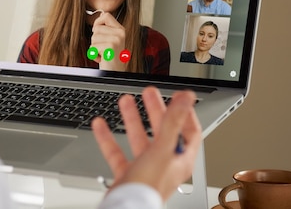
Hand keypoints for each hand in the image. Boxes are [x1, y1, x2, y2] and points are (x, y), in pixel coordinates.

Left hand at [90, 12, 125, 70]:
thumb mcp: (111, 40)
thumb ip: (107, 28)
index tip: (99, 33)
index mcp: (121, 30)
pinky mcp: (110, 47)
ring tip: (103, 54)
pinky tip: (102, 59)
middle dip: (95, 40)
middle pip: (96, 28)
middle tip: (103, 48)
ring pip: (93, 37)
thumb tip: (100, 14)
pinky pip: (92, 47)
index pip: (106, 15)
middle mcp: (120, 33)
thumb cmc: (111, 57)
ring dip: (94, 48)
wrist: (115, 73)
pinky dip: (94, 55)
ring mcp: (116, 39)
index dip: (98, 23)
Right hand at [92, 87, 200, 201]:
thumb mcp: (162, 148)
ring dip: (132, 119)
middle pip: (162, 131)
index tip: (176, 97)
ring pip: (139, 139)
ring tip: (125, 101)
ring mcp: (145, 170)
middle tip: (148, 92)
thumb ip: (172, 121)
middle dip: (155, 109)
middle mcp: (164, 164)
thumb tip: (186, 98)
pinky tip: (101, 125)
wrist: (126, 208)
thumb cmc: (148, 186)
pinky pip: (117, 152)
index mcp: (180, 159)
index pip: (189, 131)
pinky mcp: (127, 175)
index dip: (184, 112)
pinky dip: (108, 138)